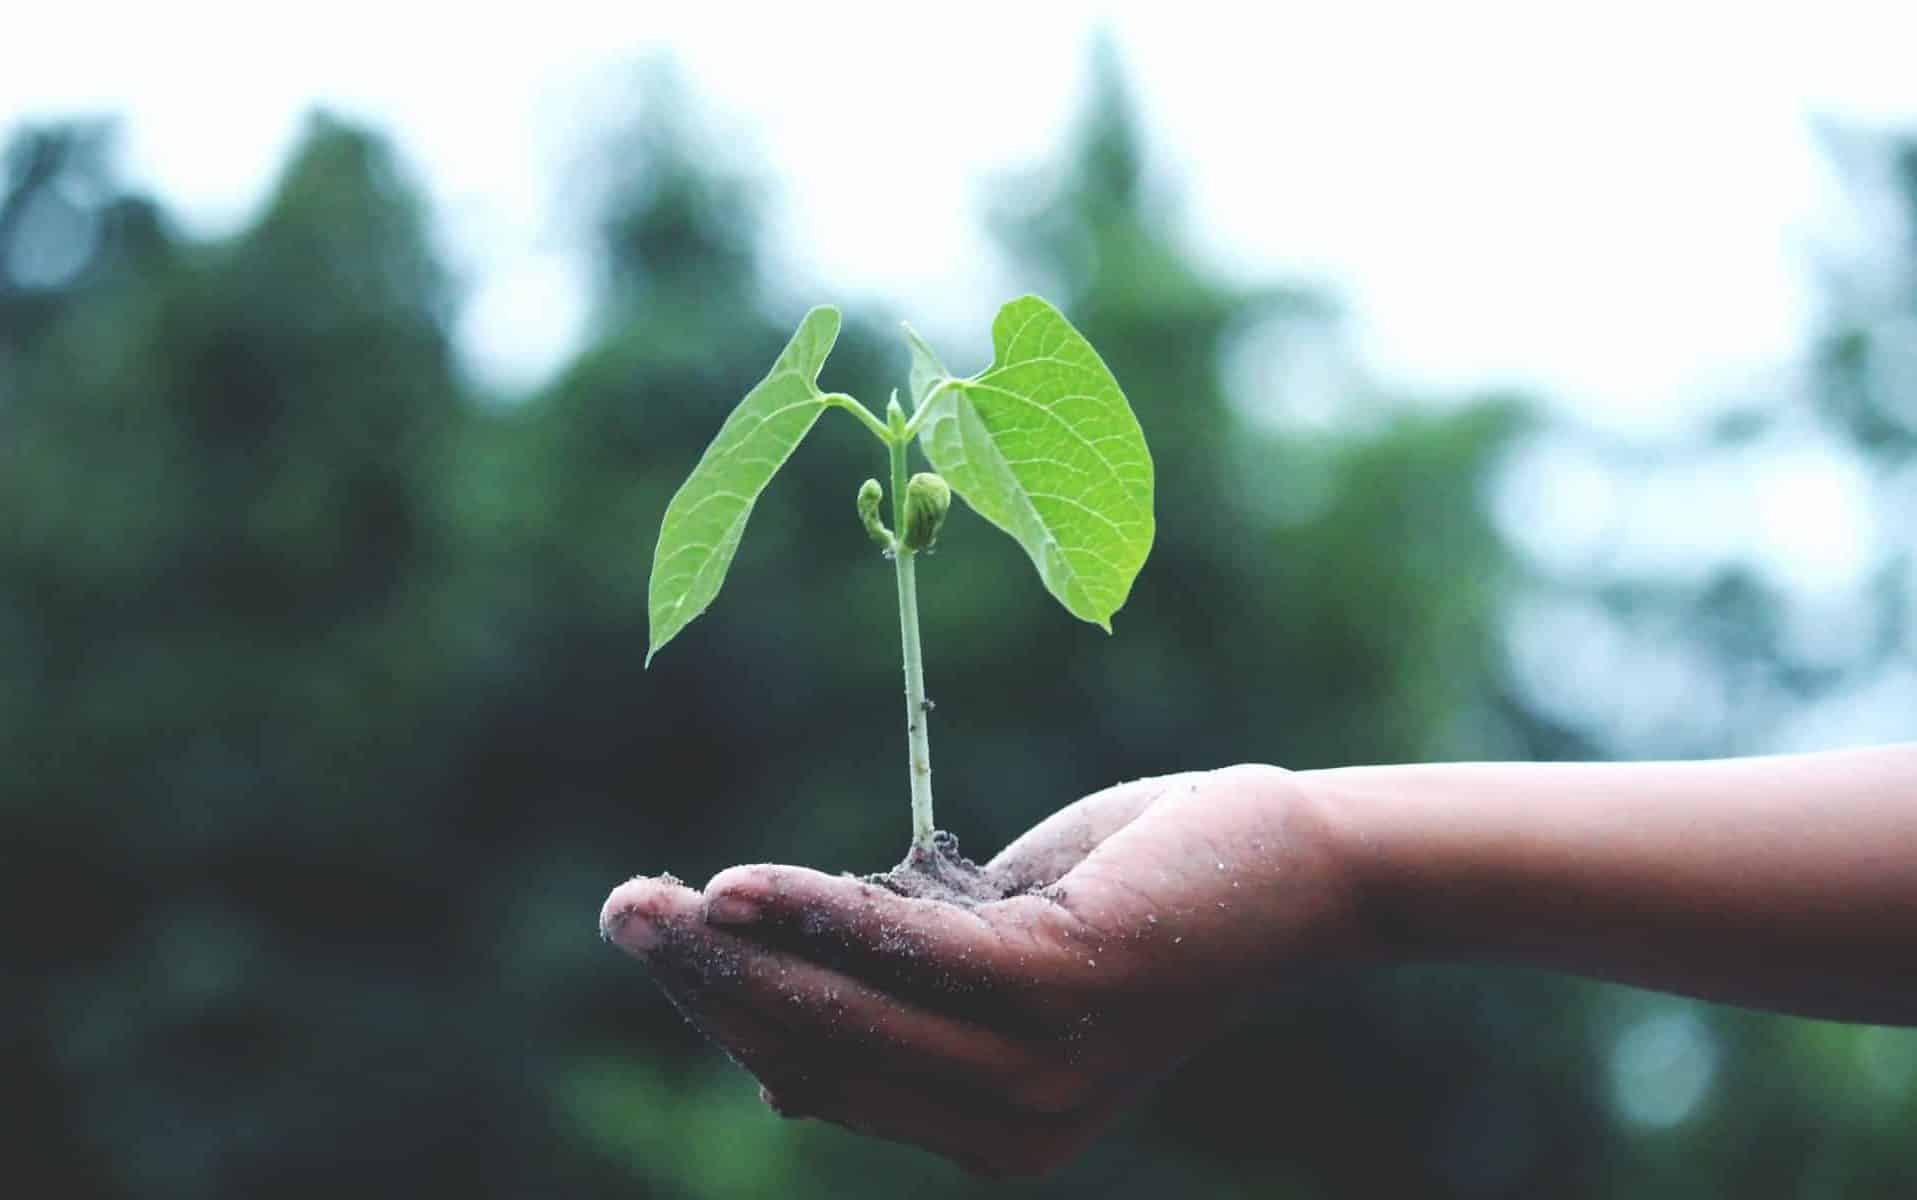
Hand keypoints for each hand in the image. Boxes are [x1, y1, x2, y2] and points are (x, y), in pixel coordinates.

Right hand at [599, 765, 1360, 1177]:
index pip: (826, 1078)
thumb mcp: (1003, 962)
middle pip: (818, 1052)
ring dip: (733, 951)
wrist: (1294, 869)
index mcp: (993, 1132)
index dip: (730, 1016)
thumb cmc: (1139, 900)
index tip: (663, 946)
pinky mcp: (1063, 988)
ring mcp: (1041, 1067)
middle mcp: (1013, 1128)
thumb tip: (773, 1071)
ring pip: (846, 1010)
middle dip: (705, 985)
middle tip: (620, 913)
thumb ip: (905, 1006)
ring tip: (647, 902)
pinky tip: (739, 886)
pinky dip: (816, 913)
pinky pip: (907, 951)